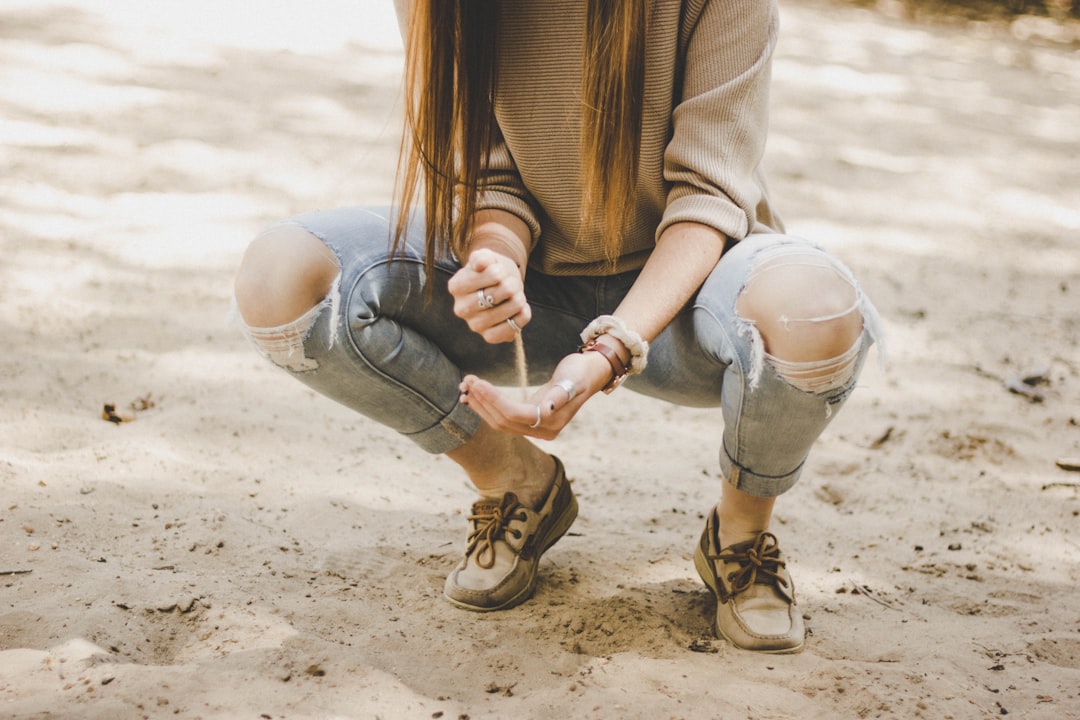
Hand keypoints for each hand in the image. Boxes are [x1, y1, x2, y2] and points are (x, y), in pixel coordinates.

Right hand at [447, 248, 529, 343]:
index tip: (499, 271)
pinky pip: (511, 329)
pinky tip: (520, 310)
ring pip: (509, 310)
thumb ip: (482, 257)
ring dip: (519, 299)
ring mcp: (474, 325)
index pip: (493, 274)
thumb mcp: (485, 257)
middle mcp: (461, 309)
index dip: (502, 271)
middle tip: (511, 284)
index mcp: (456, 286)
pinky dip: (522, 317)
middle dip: (512, 285)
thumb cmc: (490, 270)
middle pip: (502, 292)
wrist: (497, 286)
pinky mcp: (488, 337)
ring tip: (515, 296)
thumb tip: (480, 264)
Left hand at [460, 349, 612, 439]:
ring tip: (466, 385)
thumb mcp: (574, 379)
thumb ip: (561, 394)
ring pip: (500, 422)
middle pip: (504, 421)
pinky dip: (487, 407)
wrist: (589, 373)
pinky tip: (474, 395)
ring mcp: (536, 428)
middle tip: (467, 380)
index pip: (516, 415)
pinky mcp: (529, 421)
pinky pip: (503, 418)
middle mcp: (544, 430)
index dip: (494, 400)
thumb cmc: (582, 372)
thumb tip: (547, 410)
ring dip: (481, 404)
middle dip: (483, 401)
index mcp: (553, 421)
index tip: (478, 383)